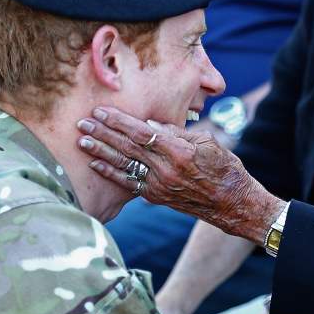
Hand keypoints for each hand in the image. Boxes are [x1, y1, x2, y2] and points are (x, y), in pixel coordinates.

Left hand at [76, 108, 282, 243]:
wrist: (232, 203)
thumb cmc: (224, 167)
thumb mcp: (208, 142)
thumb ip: (177, 132)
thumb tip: (150, 124)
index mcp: (179, 151)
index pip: (141, 133)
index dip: (119, 121)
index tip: (101, 111)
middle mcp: (166, 170)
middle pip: (127, 147)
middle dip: (103, 133)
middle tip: (82, 122)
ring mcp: (159, 185)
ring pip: (124, 164)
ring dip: (101, 151)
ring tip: (82, 140)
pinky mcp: (156, 197)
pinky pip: (129, 183)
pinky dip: (111, 173)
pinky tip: (96, 163)